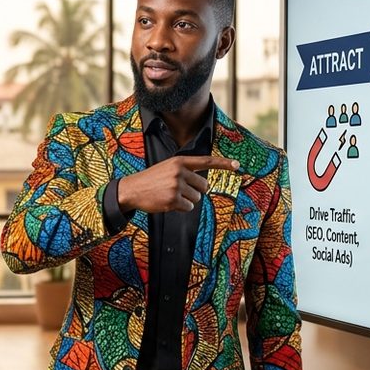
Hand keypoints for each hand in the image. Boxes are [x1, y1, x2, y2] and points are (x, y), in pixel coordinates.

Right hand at [117, 155, 238, 213]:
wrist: (132, 189)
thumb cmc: (152, 179)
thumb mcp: (168, 168)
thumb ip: (185, 171)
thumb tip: (204, 185)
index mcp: (180, 161)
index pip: (206, 161)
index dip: (223, 163)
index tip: (237, 165)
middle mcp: (180, 172)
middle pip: (204, 186)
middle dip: (196, 191)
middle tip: (180, 191)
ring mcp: (176, 186)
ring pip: (196, 198)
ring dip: (187, 201)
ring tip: (171, 196)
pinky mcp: (173, 200)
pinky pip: (189, 207)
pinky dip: (181, 208)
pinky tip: (168, 203)